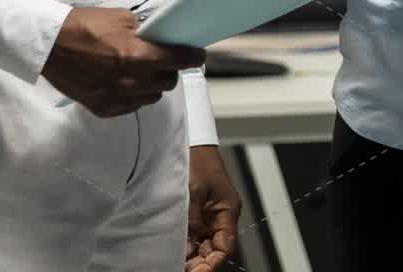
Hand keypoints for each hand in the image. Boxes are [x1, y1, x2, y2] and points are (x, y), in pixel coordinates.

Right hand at [41, 7, 204, 117]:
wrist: (49, 45)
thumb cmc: (85, 25)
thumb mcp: (122, 18)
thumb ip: (145, 32)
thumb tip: (159, 39)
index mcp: (137, 56)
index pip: (179, 61)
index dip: (193, 57)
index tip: (198, 55)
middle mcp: (130, 81)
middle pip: (168, 82)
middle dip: (170, 70)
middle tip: (164, 60)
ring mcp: (116, 97)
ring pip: (152, 97)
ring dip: (153, 85)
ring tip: (143, 72)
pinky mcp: (102, 108)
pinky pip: (131, 107)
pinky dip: (134, 96)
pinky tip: (126, 83)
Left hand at [185, 145, 239, 270]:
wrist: (191, 144)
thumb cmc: (198, 161)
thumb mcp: (194, 191)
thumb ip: (192, 219)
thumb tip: (188, 242)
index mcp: (228, 210)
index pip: (226, 245)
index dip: (214, 261)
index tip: (200, 271)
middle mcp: (219, 216)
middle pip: (214, 248)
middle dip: (201, 262)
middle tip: (185, 271)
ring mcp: (207, 216)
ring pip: (203, 245)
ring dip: (192, 256)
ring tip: (176, 265)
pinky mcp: (196, 214)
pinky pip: (193, 236)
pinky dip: (185, 246)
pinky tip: (175, 253)